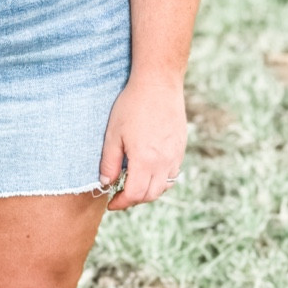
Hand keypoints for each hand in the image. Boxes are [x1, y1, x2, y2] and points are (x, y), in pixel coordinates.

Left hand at [99, 72, 186, 210]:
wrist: (158, 84)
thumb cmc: (132, 106)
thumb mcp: (113, 134)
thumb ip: (109, 162)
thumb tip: (106, 183)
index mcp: (145, 160)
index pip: (135, 194)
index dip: (121, 203)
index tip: (111, 203)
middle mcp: (164, 162)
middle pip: (150, 195)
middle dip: (134, 200)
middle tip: (119, 196)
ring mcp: (175, 155)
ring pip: (164, 187)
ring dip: (148, 192)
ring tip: (133, 184)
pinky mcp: (181, 148)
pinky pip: (173, 174)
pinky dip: (160, 180)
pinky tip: (148, 172)